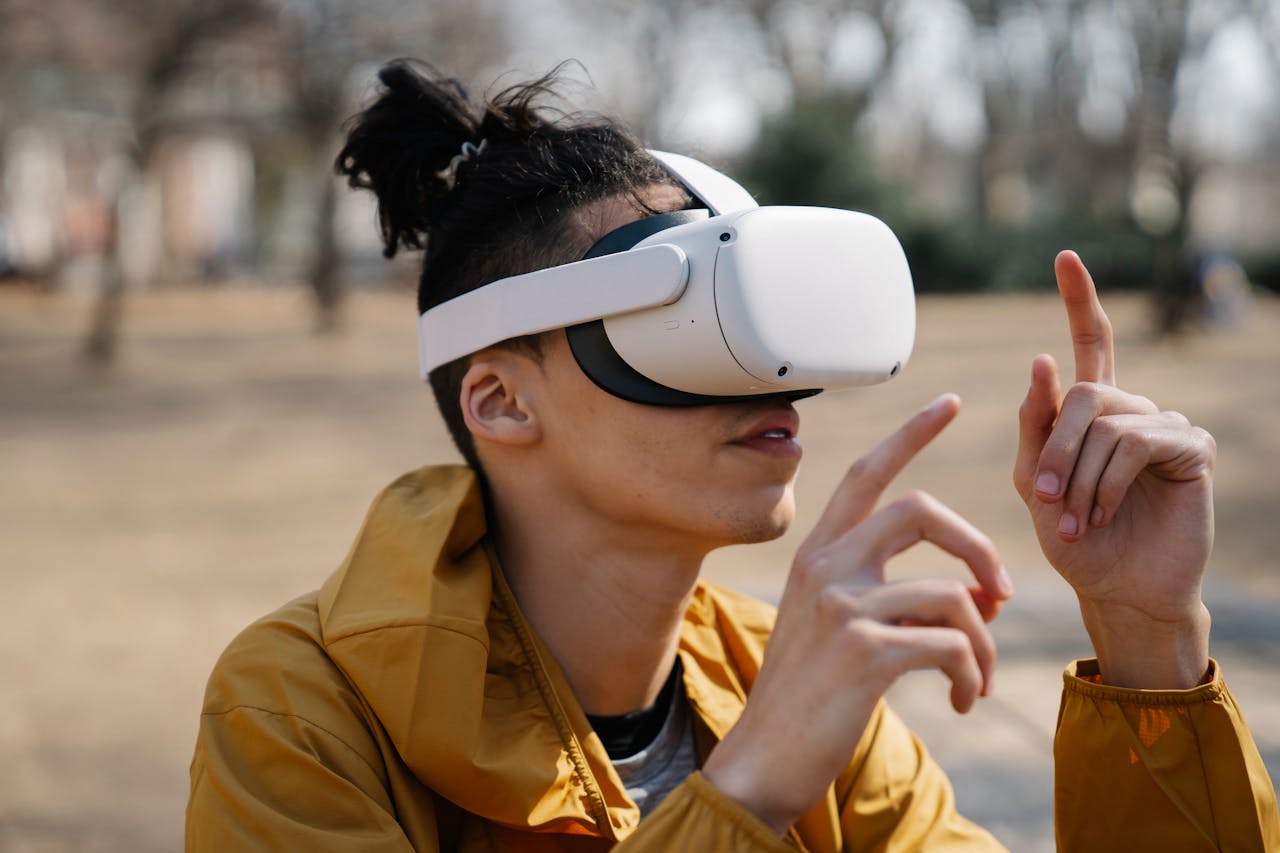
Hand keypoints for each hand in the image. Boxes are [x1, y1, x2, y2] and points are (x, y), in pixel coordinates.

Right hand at [703, 394, 1013, 833]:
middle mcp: (824, 566)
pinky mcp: (864, 651)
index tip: (950, 403)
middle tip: (1000, 593)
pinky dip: (975, 675)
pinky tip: (965, 700)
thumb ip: (884, 591)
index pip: (867, 473)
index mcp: (816, 554)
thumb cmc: (808, 696)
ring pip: (953, 594)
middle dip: (978, 547)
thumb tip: (974, 592)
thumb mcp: (831, 625)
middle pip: (921, 510)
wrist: (765, 758)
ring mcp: (842, 606)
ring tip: (979, 677)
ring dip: (986, 642)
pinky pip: (953, 644)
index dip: (911, 434)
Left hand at [1013, 251, 1214, 688]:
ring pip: (1106, 422)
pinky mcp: (1192, 449)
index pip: (1090, 344)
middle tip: (1045, 499)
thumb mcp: (1036, 484)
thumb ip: (1035, 428)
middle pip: (1083, 393)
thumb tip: (1043, 360)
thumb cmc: (1075, 541)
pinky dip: (1108, 483)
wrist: (1117, 590)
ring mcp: (1165, 425)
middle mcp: (1132, 410)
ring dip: (1080, 476)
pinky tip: (1102, 514)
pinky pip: (1137, 443)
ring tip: (1075, 519)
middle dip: (1055, 447)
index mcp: (1093, 412)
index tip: (1064, 256)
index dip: (1079, 300)